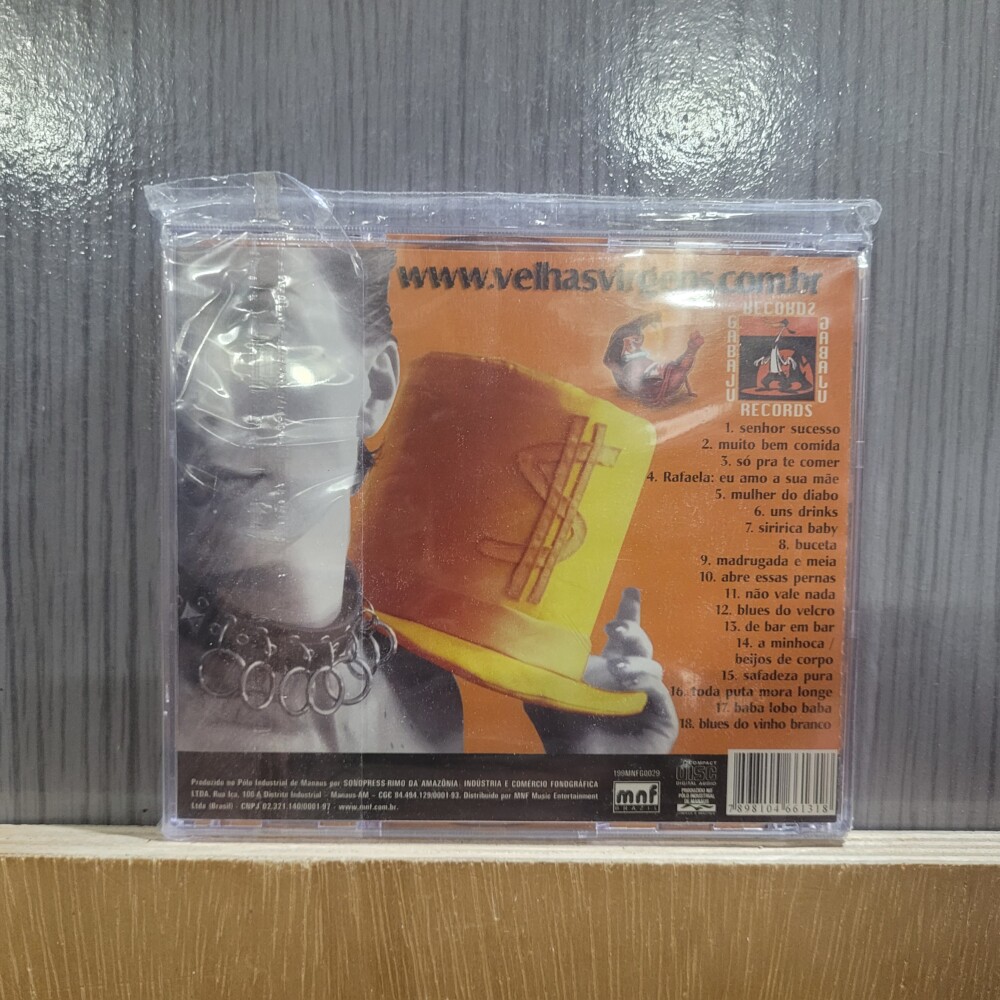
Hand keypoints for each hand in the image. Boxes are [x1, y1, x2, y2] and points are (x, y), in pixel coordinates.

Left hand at [525, 588, 678, 753]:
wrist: (584, 775)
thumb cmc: (566, 742)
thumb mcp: (547, 701)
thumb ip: (541, 674)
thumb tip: (525, 645)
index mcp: (606, 674)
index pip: (621, 639)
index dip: (629, 614)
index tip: (631, 591)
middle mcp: (630, 682)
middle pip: (640, 643)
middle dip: (631, 627)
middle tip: (614, 627)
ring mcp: (648, 700)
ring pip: (651, 664)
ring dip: (634, 660)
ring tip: (615, 669)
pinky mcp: (663, 719)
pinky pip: (659, 690)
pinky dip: (644, 681)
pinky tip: (627, 681)